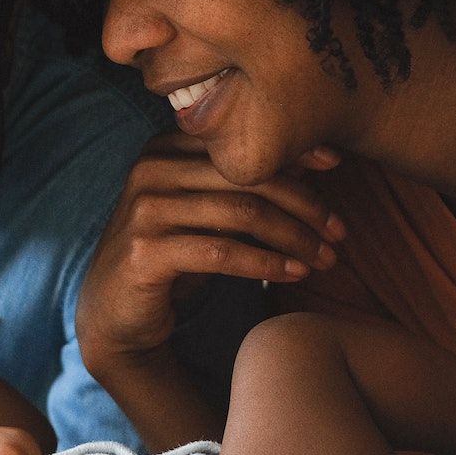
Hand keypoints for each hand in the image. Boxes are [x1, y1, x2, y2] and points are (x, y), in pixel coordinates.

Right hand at [77, 134, 344, 364]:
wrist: (114, 312)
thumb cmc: (171, 255)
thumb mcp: (206, 211)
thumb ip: (243, 182)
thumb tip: (312, 156)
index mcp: (165, 147)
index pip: (240, 142)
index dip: (293, 151)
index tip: (336, 166)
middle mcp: (151, 169)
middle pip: (247, 176)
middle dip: (304, 203)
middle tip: (340, 231)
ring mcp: (145, 209)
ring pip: (242, 213)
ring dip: (294, 237)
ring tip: (325, 258)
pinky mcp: (146, 251)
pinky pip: (222, 251)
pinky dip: (266, 262)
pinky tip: (295, 274)